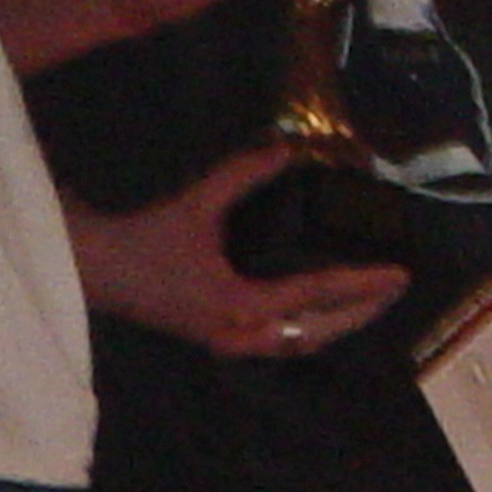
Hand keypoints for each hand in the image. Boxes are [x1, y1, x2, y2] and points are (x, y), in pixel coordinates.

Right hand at [71, 143, 408, 359]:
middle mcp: (240, 333)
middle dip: (362, 311)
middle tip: (397, 287)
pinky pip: (282, 341)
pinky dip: (312, 327)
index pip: (316, 295)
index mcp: (239, 304)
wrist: (95, 272)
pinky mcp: (221, 338)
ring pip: (301, 343)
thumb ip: (244, 174)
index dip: (361, 282)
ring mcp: (230, 342)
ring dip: (340, 323)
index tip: (397, 272)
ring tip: (372, 299)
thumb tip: (286, 148)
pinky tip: (326, 310)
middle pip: (318, 331)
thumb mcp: (197, 203)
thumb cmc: (146, 240)